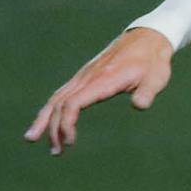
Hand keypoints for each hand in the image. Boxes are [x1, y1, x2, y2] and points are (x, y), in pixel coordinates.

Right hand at [25, 27, 172, 154]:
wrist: (147, 38)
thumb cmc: (153, 61)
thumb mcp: (156, 77)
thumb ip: (147, 92)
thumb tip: (140, 105)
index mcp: (103, 79)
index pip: (74, 102)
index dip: (67, 123)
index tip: (71, 141)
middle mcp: (87, 77)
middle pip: (59, 103)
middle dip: (52, 127)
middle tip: (55, 152)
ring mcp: (84, 75)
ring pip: (56, 98)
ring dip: (45, 119)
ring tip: (34, 139)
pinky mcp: (85, 76)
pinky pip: (63, 93)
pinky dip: (52, 108)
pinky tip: (49, 121)